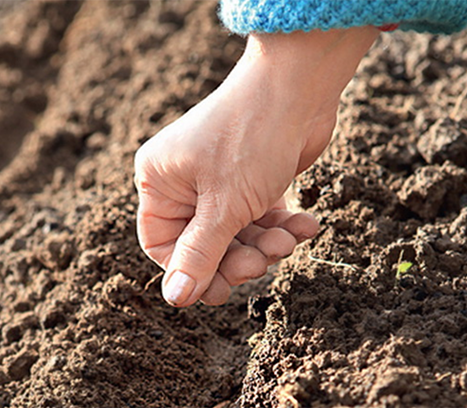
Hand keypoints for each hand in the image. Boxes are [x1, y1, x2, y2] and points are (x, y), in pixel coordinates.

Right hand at [134, 27, 378, 306]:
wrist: (299, 86)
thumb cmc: (252, 138)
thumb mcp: (224, 207)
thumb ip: (200, 255)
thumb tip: (174, 298)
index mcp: (160, 181)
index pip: (162, 245)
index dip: (192, 270)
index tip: (223, 288)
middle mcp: (184, 181)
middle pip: (203, 244)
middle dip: (238, 257)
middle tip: (264, 259)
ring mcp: (219, 179)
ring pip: (236, 234)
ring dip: (265, 243)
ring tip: (289, 237)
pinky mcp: (251, 178)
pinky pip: (259, 216)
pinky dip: (282, 225)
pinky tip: (306, 225)